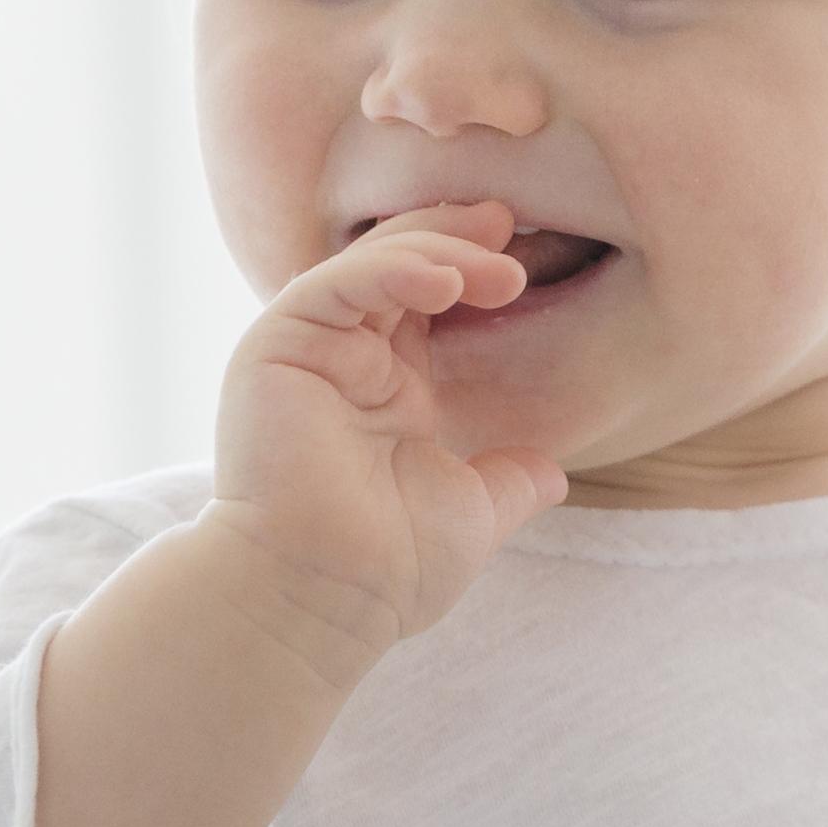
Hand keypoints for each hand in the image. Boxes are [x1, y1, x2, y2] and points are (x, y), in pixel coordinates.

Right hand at [193, 203, 570, 679]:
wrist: (325, 602)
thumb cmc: (387, 571)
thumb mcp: (471, 511)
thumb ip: (508, 483)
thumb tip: (552, 474)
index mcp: (385, 388)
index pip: (426, 300)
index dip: (471, 267)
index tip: (524, 257)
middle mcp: (342, 360)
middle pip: (399, 266)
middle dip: (457, 238)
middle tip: (513, 224)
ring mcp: (306, 351)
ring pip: (370, 265)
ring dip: (439, 252)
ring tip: (502, 271)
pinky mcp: (275, 349)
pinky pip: (334, 286)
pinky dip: (389, 270)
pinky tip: (446, 281)